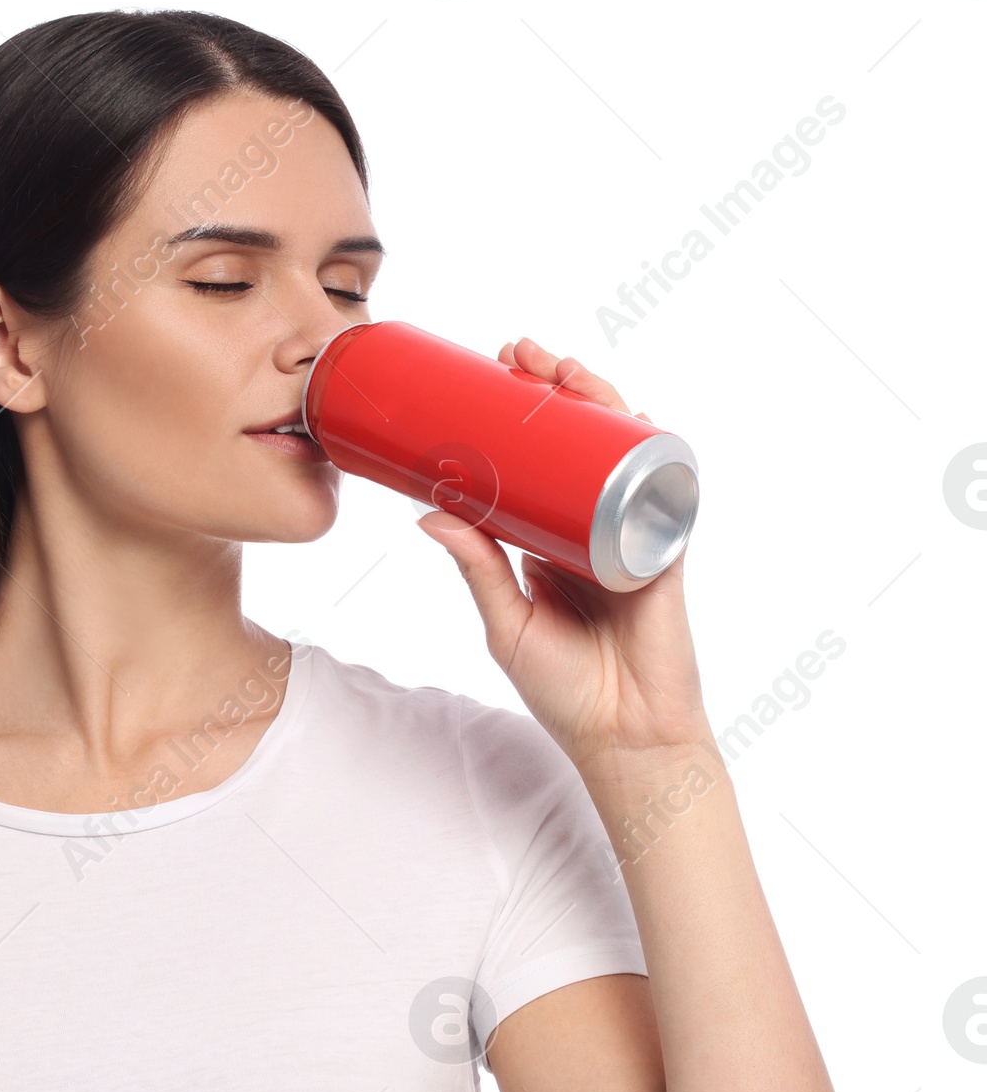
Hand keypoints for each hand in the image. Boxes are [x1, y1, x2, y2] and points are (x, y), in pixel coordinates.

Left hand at [416, 336, 709, 772]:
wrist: (623, 737)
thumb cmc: (564, 691)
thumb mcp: (506, 624)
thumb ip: (477, 569)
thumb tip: (428, 514)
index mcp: (548, 543)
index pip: (533, 464)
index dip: (516, 419)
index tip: (488, 378)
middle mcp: (591, 528)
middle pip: (577, 441)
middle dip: (553, 391)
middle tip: (518, 354)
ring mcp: (631, 533)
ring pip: (618, 451)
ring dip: (597, 403)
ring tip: (562, 370)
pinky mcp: (663, 549)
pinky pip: (662, 488)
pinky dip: (651, 448)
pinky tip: (633, 413)